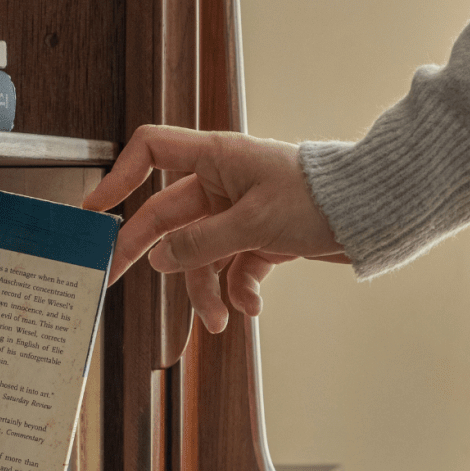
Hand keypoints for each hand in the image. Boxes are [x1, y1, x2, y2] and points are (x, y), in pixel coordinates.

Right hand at [82, 124, 347, 334]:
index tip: (95, 210)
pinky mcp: (262, 238)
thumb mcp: (254, 223)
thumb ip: (201, 243)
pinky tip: (249, 306)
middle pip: (166, 216)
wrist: (374, 213)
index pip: (150, 152)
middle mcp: (223, 182)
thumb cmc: (322, 197)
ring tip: (218, 318)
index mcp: (216, 158)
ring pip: (200, 253)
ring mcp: (240, 212)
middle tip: (116, 277)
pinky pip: (233, 268)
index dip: (119, 177)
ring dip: (205, 289)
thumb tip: (161, 259)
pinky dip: (238, 290)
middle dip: (146, 252)